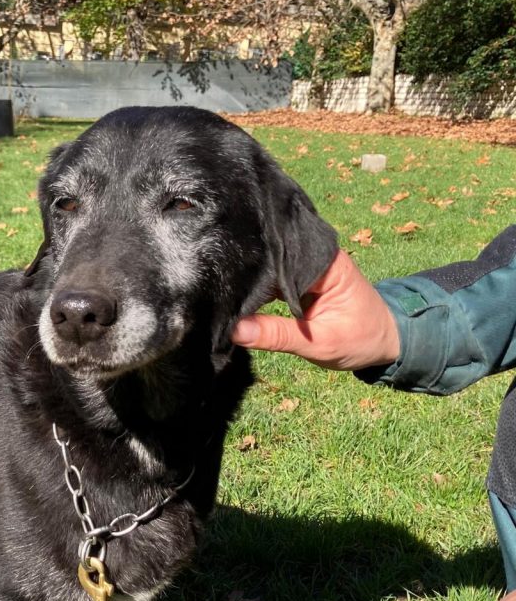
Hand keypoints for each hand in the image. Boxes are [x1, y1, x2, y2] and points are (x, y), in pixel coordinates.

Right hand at [232, 249, 400, 369]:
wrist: (385, 343)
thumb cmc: (360, 341)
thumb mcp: (318, 343)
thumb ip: (276, 335)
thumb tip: (234, 329)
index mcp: (325, 262)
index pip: (280, 258)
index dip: (252, 270)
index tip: (221, 282)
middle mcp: (316, 257)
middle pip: (273, 259)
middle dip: (247, 275)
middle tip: (214, 287)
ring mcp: (308, 267)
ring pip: (270, 270)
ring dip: (250, 283)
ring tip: (220, 292)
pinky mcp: (301, 279)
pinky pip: (274, 281)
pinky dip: (258, 291)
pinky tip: (237, 299)